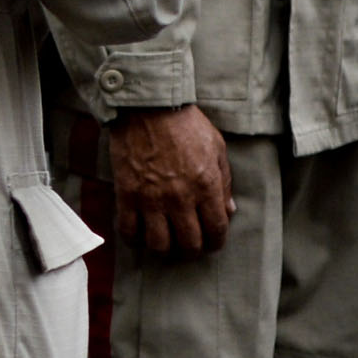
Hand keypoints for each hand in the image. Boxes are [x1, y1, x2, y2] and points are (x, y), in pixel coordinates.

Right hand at [109, 104, 234, 255]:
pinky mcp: (127, 195)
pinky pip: (129, 230)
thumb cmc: (186, 124)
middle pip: (189, 244)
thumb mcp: (216, 148)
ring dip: (164, 249)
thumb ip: (224, 182)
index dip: (216, 242)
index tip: (212, 242)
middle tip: (189, 245)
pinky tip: (139, 235)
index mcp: (206, 186)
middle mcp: (180, 198)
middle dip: (192, 250)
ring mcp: (151, 198)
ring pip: (159, 244)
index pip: (216, 229)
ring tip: (165, 242)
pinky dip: (134, 239)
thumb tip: (229, 210)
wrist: (148, 107)